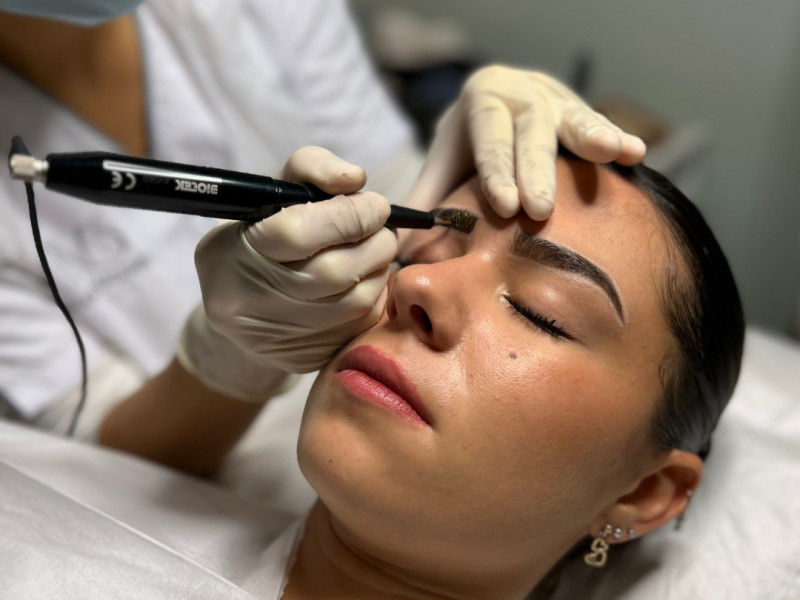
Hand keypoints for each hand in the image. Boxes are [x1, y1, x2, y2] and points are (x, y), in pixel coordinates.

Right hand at [178, 147, 396, 399]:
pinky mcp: (310, 358)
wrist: (237, 311)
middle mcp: (254, 302)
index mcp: (236, 253)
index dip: (349, 215)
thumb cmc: (257, 237)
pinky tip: (366, 278)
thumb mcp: (269, 193)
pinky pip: (362, 324)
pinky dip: (375, 295)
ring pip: (356, 301)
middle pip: (336, 272)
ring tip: (376, 250)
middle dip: (374, 242)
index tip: (374, 204)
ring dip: (379, 268)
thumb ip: (310, 170)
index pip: (299, 232)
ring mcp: (282, 336)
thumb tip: (355, 179)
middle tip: (382, 227)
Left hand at [405, 65, 646, 220]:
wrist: (493, 104)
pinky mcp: (579, 110)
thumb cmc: (468, 144)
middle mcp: (520, 91)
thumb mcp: (445, 164)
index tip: (506, 206)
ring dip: (592, 137)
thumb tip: (400, 251)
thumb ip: (428, 200)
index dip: (497, 170)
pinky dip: (615, 138)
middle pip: (530, 129)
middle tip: (540, 209)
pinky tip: (634, 153)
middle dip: (537, 170)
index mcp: (482, 98)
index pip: (488, 134)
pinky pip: (597, 123)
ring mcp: (554, 97)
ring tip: (614, 153)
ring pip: (571, 117)